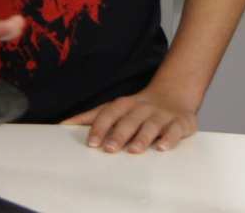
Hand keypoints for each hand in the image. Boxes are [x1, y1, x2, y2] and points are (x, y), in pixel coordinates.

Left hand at [62, 87, 199, 153]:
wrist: (174, 94)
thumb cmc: (138, 108)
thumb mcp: (115, 109)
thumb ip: (92, 117)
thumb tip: (64, 124)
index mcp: (125, 105)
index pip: (109, 113)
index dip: (100, 127)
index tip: (91, 142)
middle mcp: (142, 108)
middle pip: (129, 120)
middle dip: (119, 134)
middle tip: (109, 149)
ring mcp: (161, 115)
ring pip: (151, 125)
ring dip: (142, 137)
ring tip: (134, 150)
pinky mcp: (180, 123)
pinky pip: (175, 130)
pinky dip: (170, 138)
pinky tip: (163, 147)